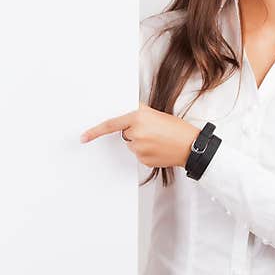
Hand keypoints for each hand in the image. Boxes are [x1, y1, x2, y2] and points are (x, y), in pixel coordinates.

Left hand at [79, 102, 200, 167]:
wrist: (191, 146)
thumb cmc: (177, 128)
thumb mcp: (156, 114)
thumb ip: (138, 114)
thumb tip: (125, 117)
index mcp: (138, 117)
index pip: (111, 124)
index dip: (95, 131)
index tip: (83, 137)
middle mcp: (136, 132)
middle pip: (124, 133)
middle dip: (134, 132)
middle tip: (152, 131)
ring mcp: (139, 148)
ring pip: (131, 145)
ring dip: (140, 142)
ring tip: (158, 140)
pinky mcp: (143, 159)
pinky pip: (138, 155)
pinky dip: (146, 152)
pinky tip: (158, 149)